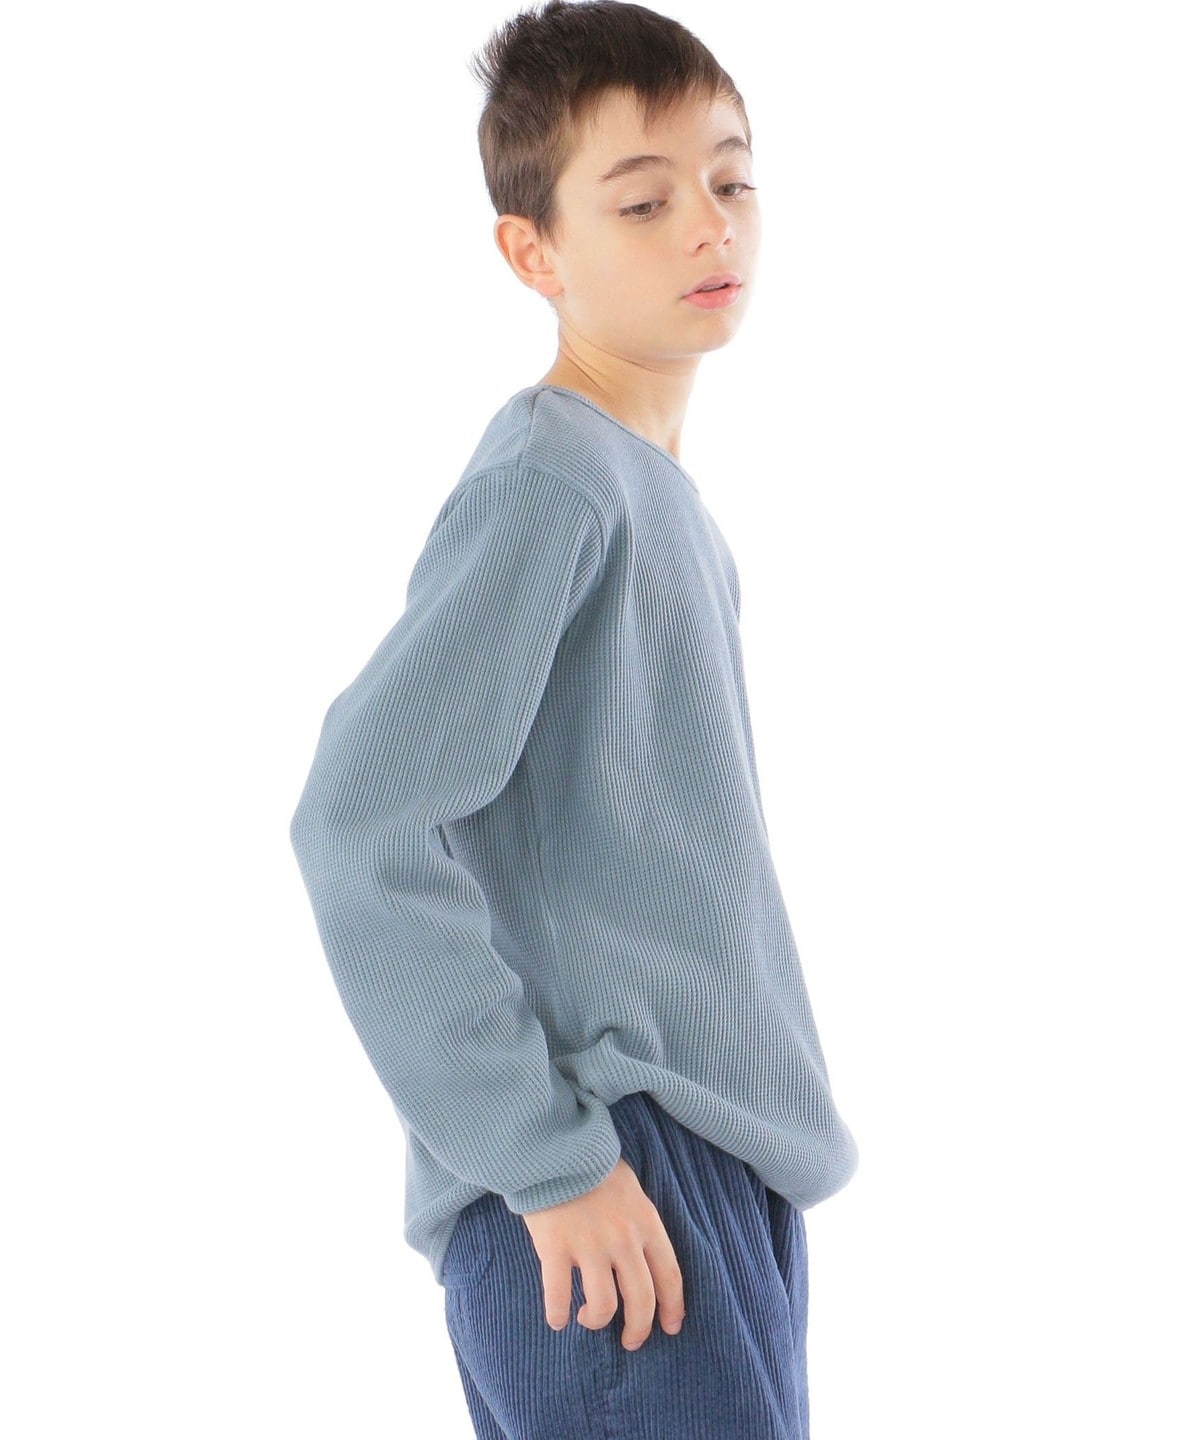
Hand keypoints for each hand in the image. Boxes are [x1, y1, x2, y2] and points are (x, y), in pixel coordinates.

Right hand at [521, 1157, 685, 1350]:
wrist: (554, 1145)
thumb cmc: (594, 1166)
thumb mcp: (631, 1189)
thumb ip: (640, 1224)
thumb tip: (645, 1258)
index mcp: (646, 1222)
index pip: (670, 1276)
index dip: (673, 1308)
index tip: (670, 1327)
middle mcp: (622, 1238)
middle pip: (641, 1299)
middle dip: (638, 1329)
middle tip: (631, 1342)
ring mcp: (588, 1244)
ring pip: (603, 1305)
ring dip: (596, 1321)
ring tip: (587, 1319)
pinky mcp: (555, 1247)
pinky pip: (558, 1297)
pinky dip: (557, 1315)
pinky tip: (557, 1319)